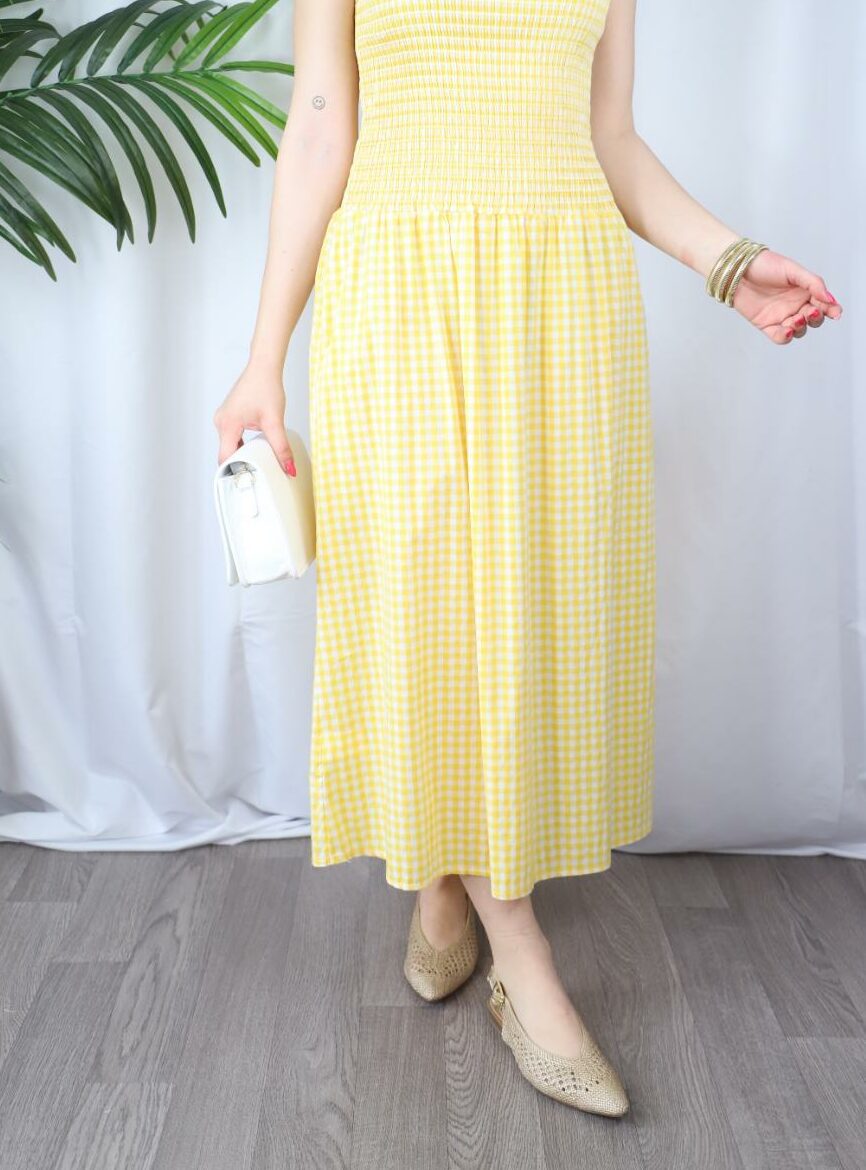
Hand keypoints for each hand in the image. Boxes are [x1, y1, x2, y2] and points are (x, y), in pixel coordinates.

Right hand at [213, 359, 296, 475]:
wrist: (263, 367)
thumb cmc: (266, 387)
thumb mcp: (275, 421)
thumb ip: (281, 448)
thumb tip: (289, 468)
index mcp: (227, 425)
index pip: (225, 458)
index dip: (236, 471)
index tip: (248, 481)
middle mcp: (220, 422)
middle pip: (227, 453)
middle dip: (242, 464)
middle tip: (258, 474)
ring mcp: (223, 418)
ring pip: (230, 445)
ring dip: (244, 453)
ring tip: (259, 461)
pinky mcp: (229, 415)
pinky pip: (233, 437)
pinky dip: (243, 444)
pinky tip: (256, 446)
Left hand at [730, 249, 842, 344]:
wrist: (738, 270)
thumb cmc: (766, 265)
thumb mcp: (793, 270)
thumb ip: (813, 283)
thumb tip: (830, 299)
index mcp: (805, 291)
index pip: (823, 304)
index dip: (832, 310)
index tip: (836, 312)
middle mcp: (795, 305)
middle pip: (813, 319)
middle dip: (816, 318)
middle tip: (811, 312)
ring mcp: (781, 316)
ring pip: (799, 330)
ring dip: (801, 327)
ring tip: (796, 319)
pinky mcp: (766, 325)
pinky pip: (780, 337)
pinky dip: (786, 336)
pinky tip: (788, 329)